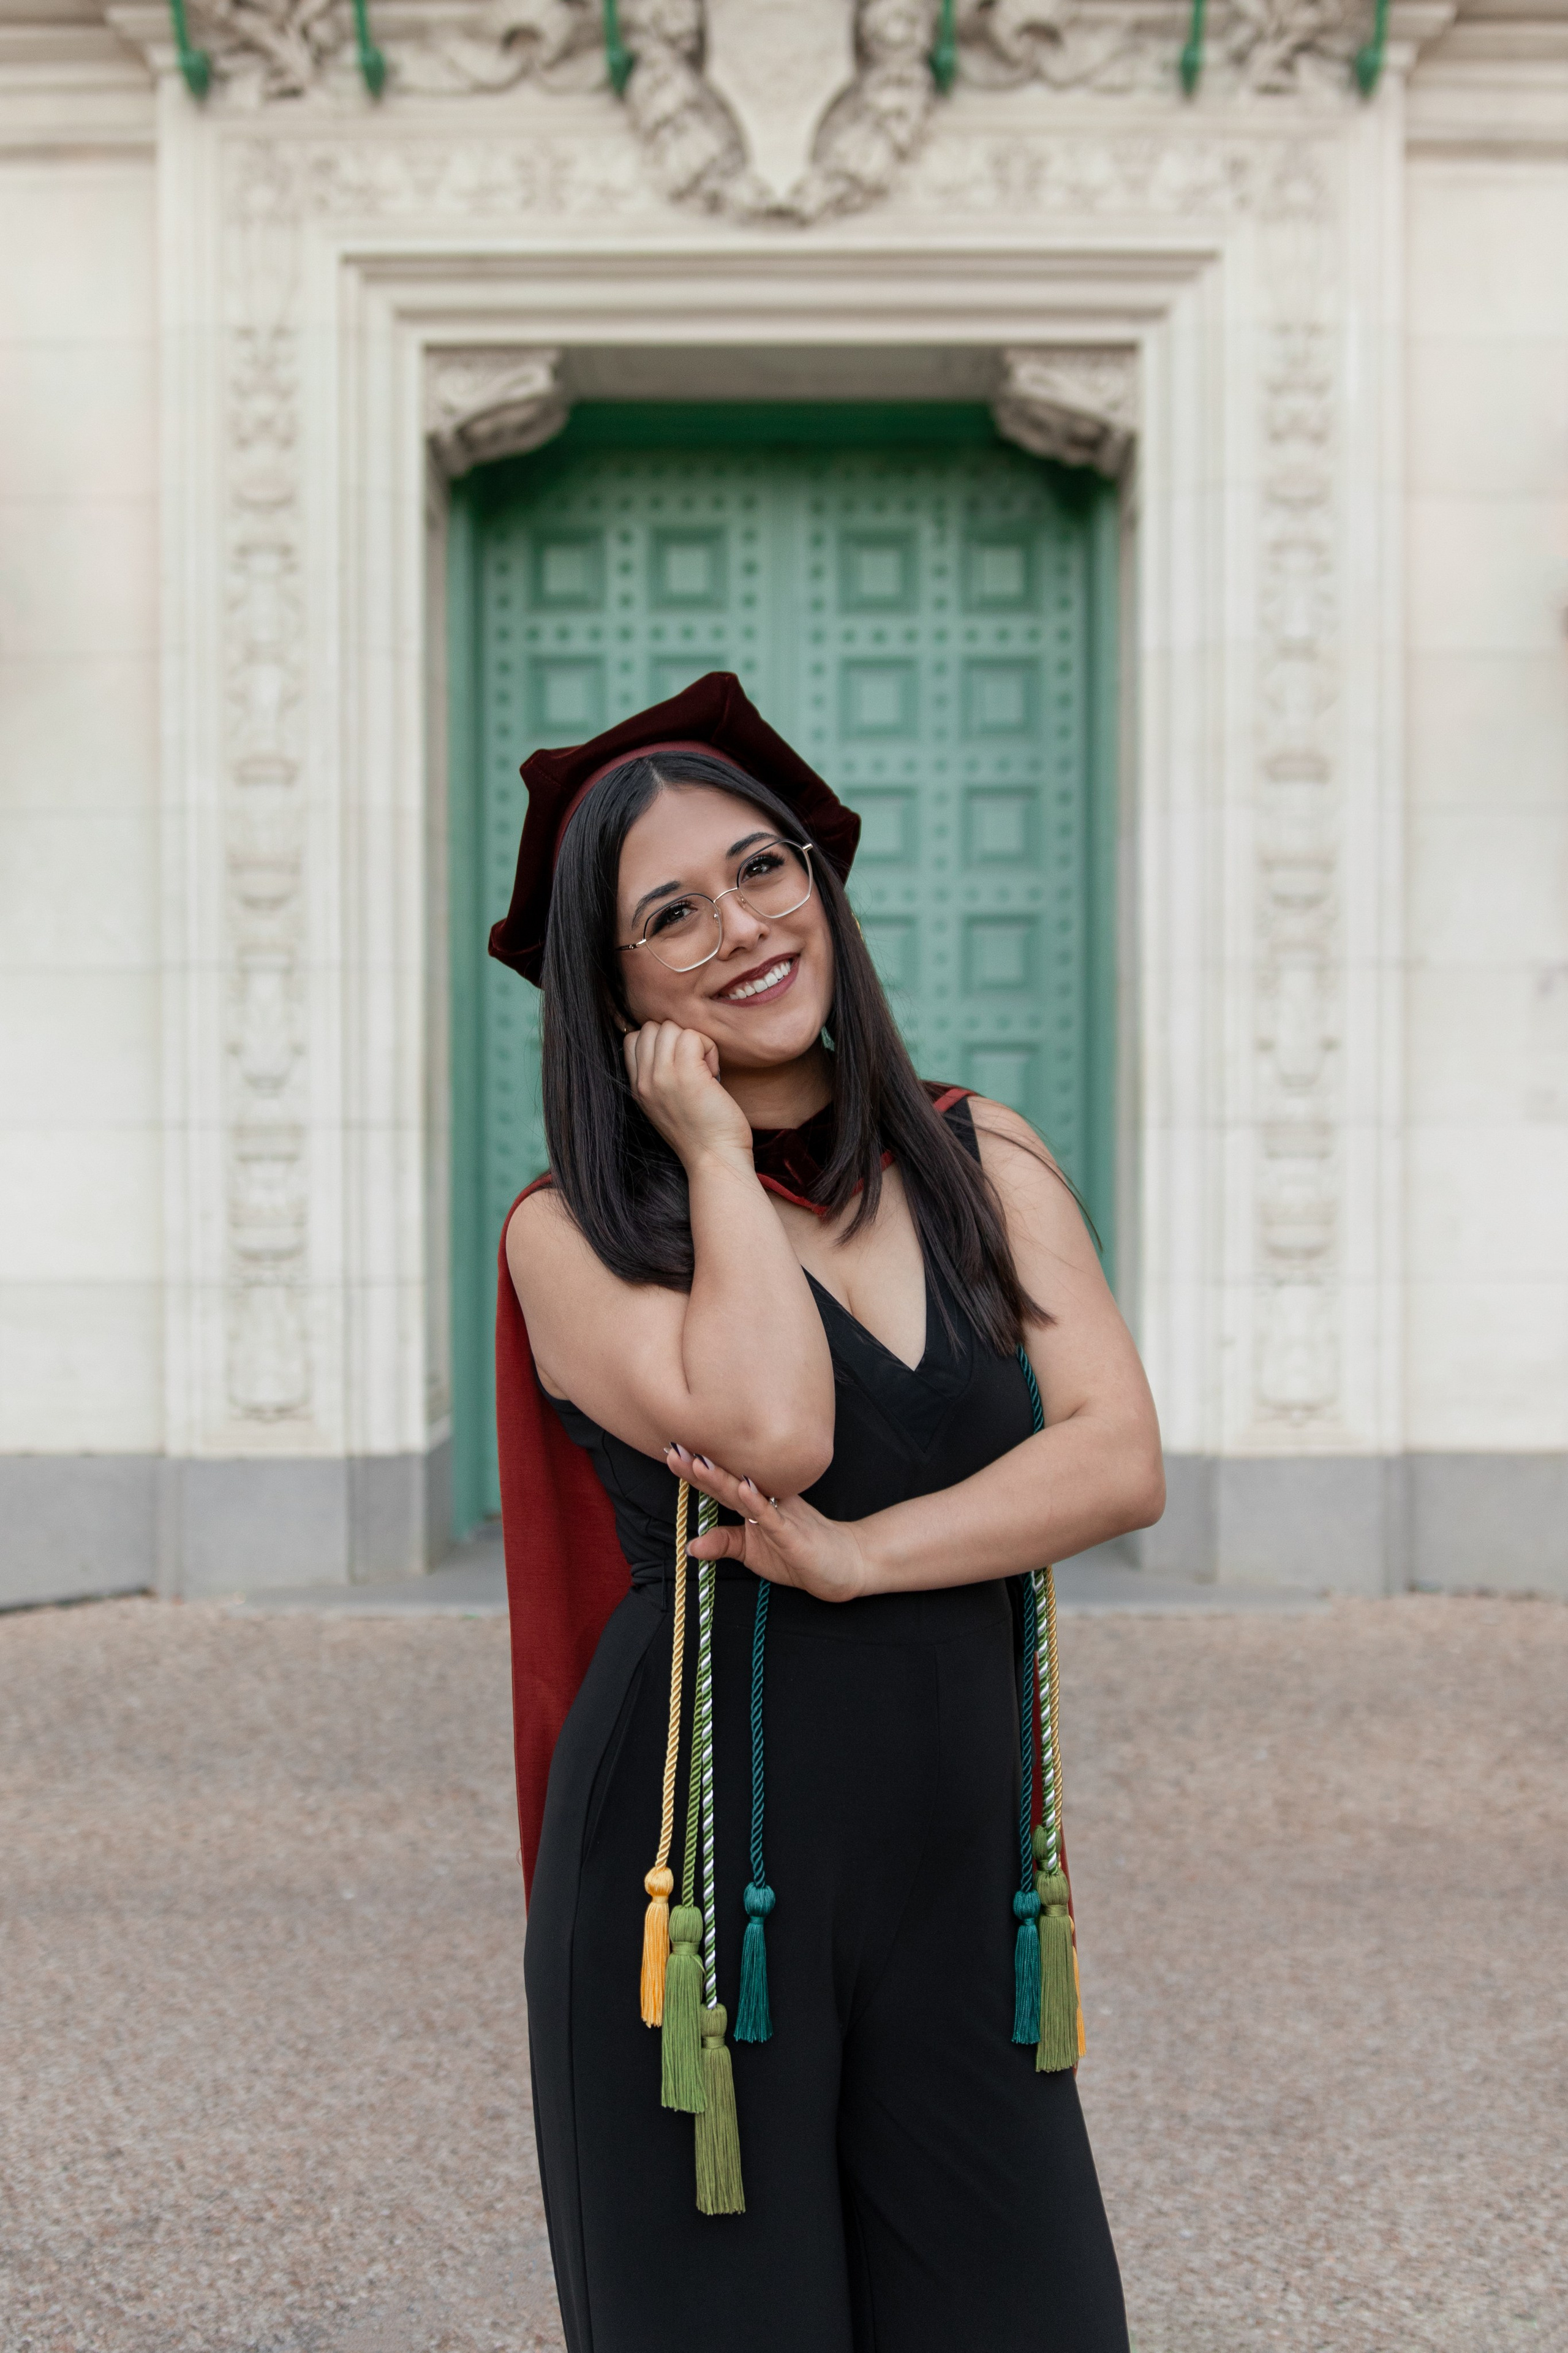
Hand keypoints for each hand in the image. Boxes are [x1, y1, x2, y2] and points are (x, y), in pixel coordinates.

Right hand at [623, 1021, 752, 1170]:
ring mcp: (663, 1076)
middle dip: (677, 1038)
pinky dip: (709, 1049)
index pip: (632, 1039)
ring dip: (695, 1042)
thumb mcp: (665, 1104)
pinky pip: (694, 1036)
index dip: (659, 1041)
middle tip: (694, 1066)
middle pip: (652, 1027)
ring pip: (672, 1027)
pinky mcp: (687, 1074)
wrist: (715, 1160)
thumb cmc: (701, 1133)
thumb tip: (671, 1043)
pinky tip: (714, 1074)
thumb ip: (659, 1077)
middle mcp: (645, 1080)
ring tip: (705, 1071)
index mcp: (638, 1087)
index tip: (679, 1063)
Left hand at [665, 1444, 869, 1604]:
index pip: (719, 1485)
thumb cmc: (796, 1554)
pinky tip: (743, 1487)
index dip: (694, 1471)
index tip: (670, 1453)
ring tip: (698, 1461)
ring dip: (722, 1478)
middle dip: (699, 1467)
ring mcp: (780, 1515)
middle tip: (673, 1448)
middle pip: (727, 1482)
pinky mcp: (792, 1533)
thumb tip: (691, 1546)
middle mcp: (765, 1502)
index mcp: (752, 1505)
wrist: (841, 1565)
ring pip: (746, 1493)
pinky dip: (757, 1501)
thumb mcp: (751, 1553)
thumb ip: (724, 1544)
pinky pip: (772, 1516)